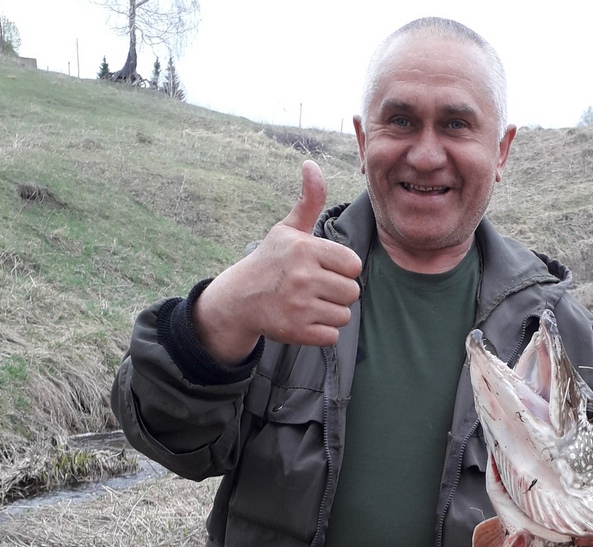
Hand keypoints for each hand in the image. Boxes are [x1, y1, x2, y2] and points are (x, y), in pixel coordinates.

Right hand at [192, 160, 362, 362]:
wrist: (239, 299)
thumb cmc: (271, 261)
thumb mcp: (288, 230)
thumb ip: (308, 201)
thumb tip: (311, 164)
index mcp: (305, 250)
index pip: (353, 265)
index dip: (342, 269)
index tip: (323, 269)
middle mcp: (302, 277)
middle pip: (352, 292)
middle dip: (338, 292)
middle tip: (314, 289)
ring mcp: (299, 306)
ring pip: (344, 315)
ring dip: (331, 312)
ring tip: (309, 303)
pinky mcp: (296, 331)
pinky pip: (332, 336)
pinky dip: (322, 332)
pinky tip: (304, 320)